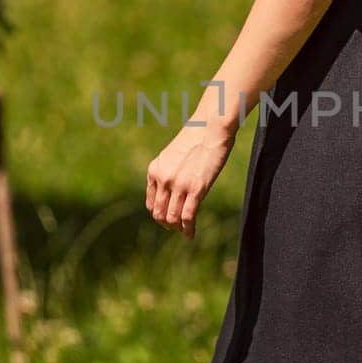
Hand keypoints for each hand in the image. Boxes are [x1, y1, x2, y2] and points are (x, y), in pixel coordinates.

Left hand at [145, 122, 236, 239]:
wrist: (210, 127)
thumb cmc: (196, 138)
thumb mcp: (172, 155)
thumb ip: (167, 172)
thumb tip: (171, 187)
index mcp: (155, 171)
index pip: (151, 203)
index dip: (159, 214)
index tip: (168, 218)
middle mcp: (162, 180)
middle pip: (159, 214)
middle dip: (167, 224)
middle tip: (176, 227)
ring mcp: (178, 185)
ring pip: (172, 218)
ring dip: (177, 228)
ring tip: (184, 231)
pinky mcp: (196, 189)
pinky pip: (187, 217)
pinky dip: (188, 230)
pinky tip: (190, 235)